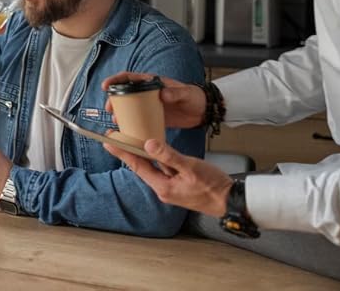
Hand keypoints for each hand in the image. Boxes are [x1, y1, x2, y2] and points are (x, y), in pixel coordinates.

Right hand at [101, 72, 206, 129]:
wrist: (203, 111)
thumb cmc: (194, 97)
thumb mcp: (186, 93)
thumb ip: (175, 93)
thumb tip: (162, 94)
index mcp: (153, 83)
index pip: (130, 78)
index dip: (116, 80)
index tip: (106, 86)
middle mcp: (147, 94)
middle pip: (125, 94)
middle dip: (114, 100)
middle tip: (109, 109)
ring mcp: (149, 106)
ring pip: (129, 108)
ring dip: (121, 114)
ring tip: (116, 121)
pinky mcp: (153, 118)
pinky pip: (139, 121)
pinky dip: (131, 125)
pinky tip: (127, 132)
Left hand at [105, 137, 231, 216]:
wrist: (230, 201)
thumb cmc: (213, 185)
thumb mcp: (191, 167)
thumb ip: (169, 156)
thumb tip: (148, 144)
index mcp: (163, 186)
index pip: (137, 166)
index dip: (122, 152)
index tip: (109, 141)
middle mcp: (163, 190)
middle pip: (142, 168)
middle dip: (129, 153)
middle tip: (116, 138)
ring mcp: (170, 190)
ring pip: (152, 169)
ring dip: (143, 156)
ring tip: (132, 142)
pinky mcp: (178, 188)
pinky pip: (163, 172)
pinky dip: (157, 161)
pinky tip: (155, 152)